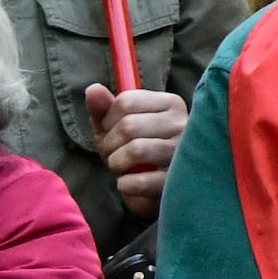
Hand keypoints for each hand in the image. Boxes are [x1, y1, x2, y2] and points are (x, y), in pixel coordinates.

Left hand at [83, 85, 182, 215]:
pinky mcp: (180, 180)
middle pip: (129, 125)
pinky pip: (140, 181)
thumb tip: (93, 89)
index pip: (126, 101)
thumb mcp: (116, 128)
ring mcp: (185, 152)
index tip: (112, 133)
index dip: (108, 120)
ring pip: (135, 150)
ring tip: (123, 168)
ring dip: (117, 163)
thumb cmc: (137, 152)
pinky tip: (131, 183)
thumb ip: (104, 109)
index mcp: (171, 104)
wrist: (159, 189)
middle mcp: (184, 123)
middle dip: (110, 145)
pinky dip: (125, 185)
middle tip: (116, 154)